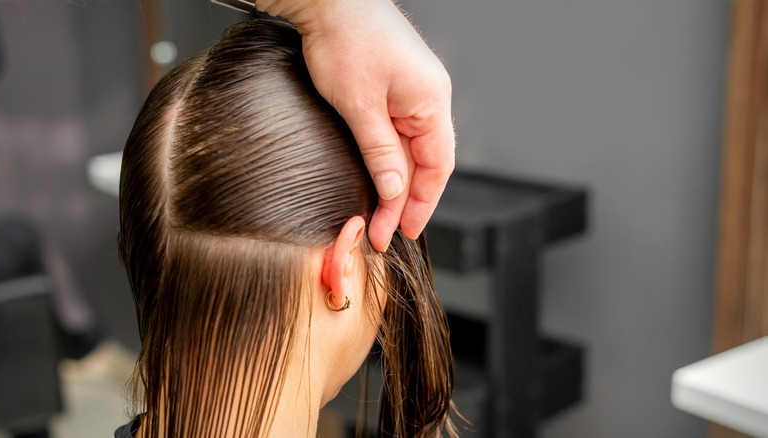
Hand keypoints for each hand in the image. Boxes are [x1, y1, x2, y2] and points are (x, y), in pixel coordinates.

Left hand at [256, 0, 454, 251]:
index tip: (404, 231)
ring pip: (411, 151)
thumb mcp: (359, 105)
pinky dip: (388, 161)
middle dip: (405, 202)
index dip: (423, 203)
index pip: (438, 166)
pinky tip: (377, 180)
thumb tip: (394, 191)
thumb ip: (380, 151)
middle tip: (383, 233)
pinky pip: (398, 135)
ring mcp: (412, 94)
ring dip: (396, 184)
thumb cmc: (346, 40)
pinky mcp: (394, 90)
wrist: (330, 0)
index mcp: (431, 102)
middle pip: (426, 163)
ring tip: (378, 215)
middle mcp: (429, 100)